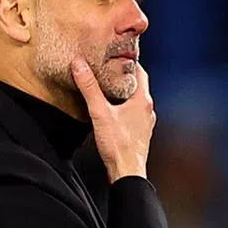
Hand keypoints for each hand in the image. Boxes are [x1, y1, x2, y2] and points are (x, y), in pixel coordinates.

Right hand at [72, 59, 154, 182]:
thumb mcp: (100, 112)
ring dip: (124, 93)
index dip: (129, 62)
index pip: (140, 72)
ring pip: (136, 101)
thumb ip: (89, 88)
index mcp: (142, 100)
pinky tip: (112, 111)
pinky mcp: (139, 134)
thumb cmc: (118, 146)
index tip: (117, 55)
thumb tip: (80, 65)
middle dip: (124, 77)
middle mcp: (147, 110)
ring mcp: (145, 123)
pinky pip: (133, 115)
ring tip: (108, 88)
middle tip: (109, 69)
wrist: (127, 172)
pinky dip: (124, 108)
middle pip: (138, 86)